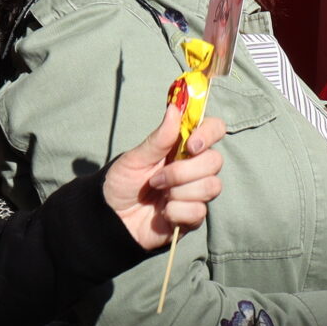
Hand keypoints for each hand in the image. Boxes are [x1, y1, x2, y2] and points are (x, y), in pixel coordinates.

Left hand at [103, 111, 226, 251]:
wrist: (110, 218)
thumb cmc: (122, 183)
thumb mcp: (135, 158)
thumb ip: (159, 138)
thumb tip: (175, 107)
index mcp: (183, 148)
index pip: (214, 130)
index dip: (208, 134)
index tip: (190, 144)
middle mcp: (195, 168)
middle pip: (215, 161)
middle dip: (183, 171)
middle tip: (157, 179)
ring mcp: (196, 192)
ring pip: (211, 186)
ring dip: (179, 191)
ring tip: (159, 194)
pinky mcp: (193, 217)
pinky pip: (198, 211)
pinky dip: (176, 212)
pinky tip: (163, 213)